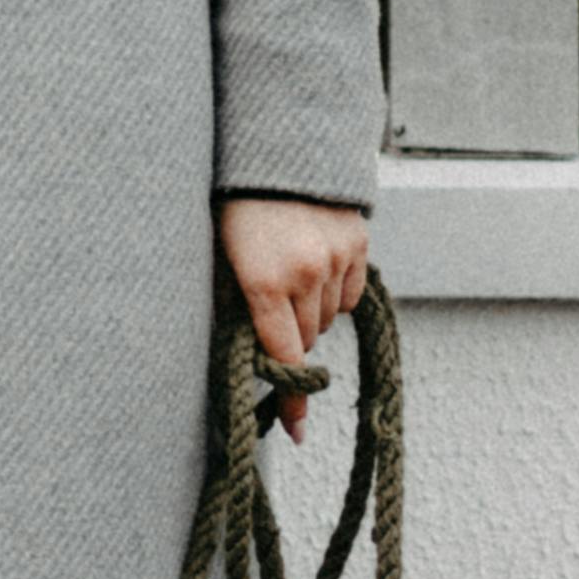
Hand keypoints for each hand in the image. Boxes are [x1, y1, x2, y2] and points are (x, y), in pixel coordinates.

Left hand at [217, 193, 369, 430]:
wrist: (273, 147)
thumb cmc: (232, 207)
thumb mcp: (220, 256)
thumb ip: (235, 306)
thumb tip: (249, 357)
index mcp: (262, 280)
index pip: (283, 356)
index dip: (290, 397)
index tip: (295, 432)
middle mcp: (304, 272)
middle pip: (305, 339)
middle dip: (289, 335)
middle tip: (271, 307)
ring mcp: (336, 257)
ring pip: (328, 319)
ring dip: (310, 312)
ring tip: (290, 274)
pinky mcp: (358, 242)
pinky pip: (349, 294)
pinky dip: (334, 292)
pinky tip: (314, 266)